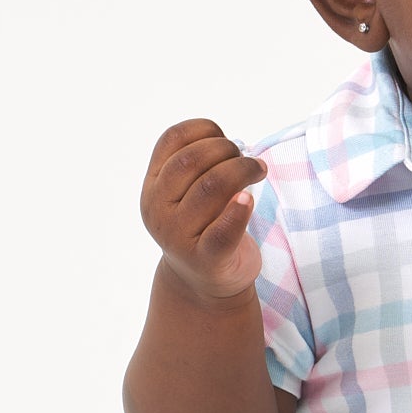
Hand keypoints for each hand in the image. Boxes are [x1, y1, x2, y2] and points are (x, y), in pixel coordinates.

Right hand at [140, 119, 267, 300]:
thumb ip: (201, 168)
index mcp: (153, 186)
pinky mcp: (206, 258)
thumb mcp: (190, 194)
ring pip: (211, 187)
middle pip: (191, 161)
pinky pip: (223, 230)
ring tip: (258, 170)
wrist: (203, 282)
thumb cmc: (204, 227)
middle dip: (226, 149)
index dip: (204, 130)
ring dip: (242, 170)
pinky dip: (239, 211)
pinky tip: (250, 199)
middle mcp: (158, 208)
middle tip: (247, 159)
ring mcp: (179, 235)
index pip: (172, 140)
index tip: (225, 137)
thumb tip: (234, 144)